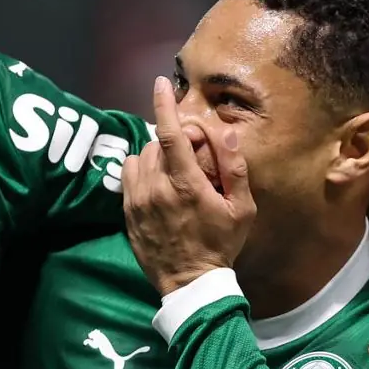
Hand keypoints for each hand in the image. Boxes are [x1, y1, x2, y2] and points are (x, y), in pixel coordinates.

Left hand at [121, 76, 255, 296]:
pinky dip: (142, 170)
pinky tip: (158, 184)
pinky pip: (129, 174)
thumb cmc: (221, 245)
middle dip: (174, 141)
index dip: (165, 105)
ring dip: (157, 156)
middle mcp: (156, 187)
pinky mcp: (126, 211)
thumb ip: (235, 168)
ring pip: (140, 157)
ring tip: (175, 174)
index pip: (170, 133)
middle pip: (157, 143)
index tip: (161, 84)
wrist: (190, 283)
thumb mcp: (242, 210)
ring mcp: (137, 200)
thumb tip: (226, 133)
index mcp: (186, 184)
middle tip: (194, 159)